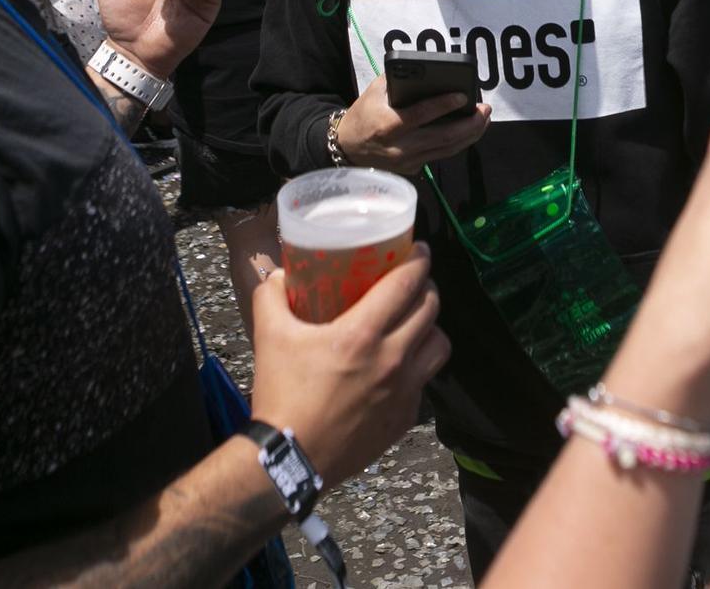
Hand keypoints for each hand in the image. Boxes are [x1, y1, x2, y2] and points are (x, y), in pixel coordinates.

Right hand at [249, 246, 450, 485]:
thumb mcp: (269, 336)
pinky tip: (401, 363)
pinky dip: (419, 364)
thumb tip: (282, 274)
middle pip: (430, 309)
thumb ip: (272, 296)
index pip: (407, 284)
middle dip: (427, 287)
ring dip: (431, 326)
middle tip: (414, 281)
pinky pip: (425, 380)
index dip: (419, 261)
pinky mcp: (405, 417)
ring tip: (416, 320)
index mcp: (363, 334)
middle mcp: (393, 359)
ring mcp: (404, 390)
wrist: (290, 458)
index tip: (418, 250)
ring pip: (439, 344)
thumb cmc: (282, 394)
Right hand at [337, 70, 490, 173]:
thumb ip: (398, 80)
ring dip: (471, 135)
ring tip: (484, 119)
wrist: (348, 148)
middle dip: (470, 124)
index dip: (444, 105)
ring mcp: (408, 162)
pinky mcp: (413, 169)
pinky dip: (458, 143)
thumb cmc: (363, 114)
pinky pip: (441, 155)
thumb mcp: (374, 92)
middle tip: (485, 109)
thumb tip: (426, 72)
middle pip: (443, 138)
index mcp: (387, 126)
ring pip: (448, 150)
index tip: (464, 96)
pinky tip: (469, 131)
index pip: (421, 115)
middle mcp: (400, 148)